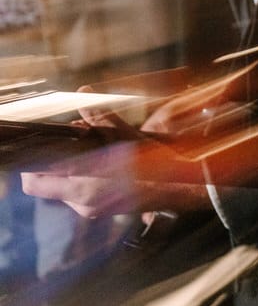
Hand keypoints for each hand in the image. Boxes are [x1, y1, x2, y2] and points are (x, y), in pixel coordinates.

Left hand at [21, 133, 208, 218]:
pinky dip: (78, 183)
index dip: (30, 164)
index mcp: (83, 182)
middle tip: (55, 151)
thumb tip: (83, 93)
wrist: (179, 188)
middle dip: (43, 169)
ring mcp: (90, 209)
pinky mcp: (99, 212)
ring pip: (58, 192)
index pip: (34, 180)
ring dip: (62, 175)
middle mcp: (81, 200)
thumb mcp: (126, 136)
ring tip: (80, 157)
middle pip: (41, 188)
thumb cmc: (155, 162)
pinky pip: (76, 198)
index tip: (39, 149)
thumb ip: (100, 118)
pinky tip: (95, 169)